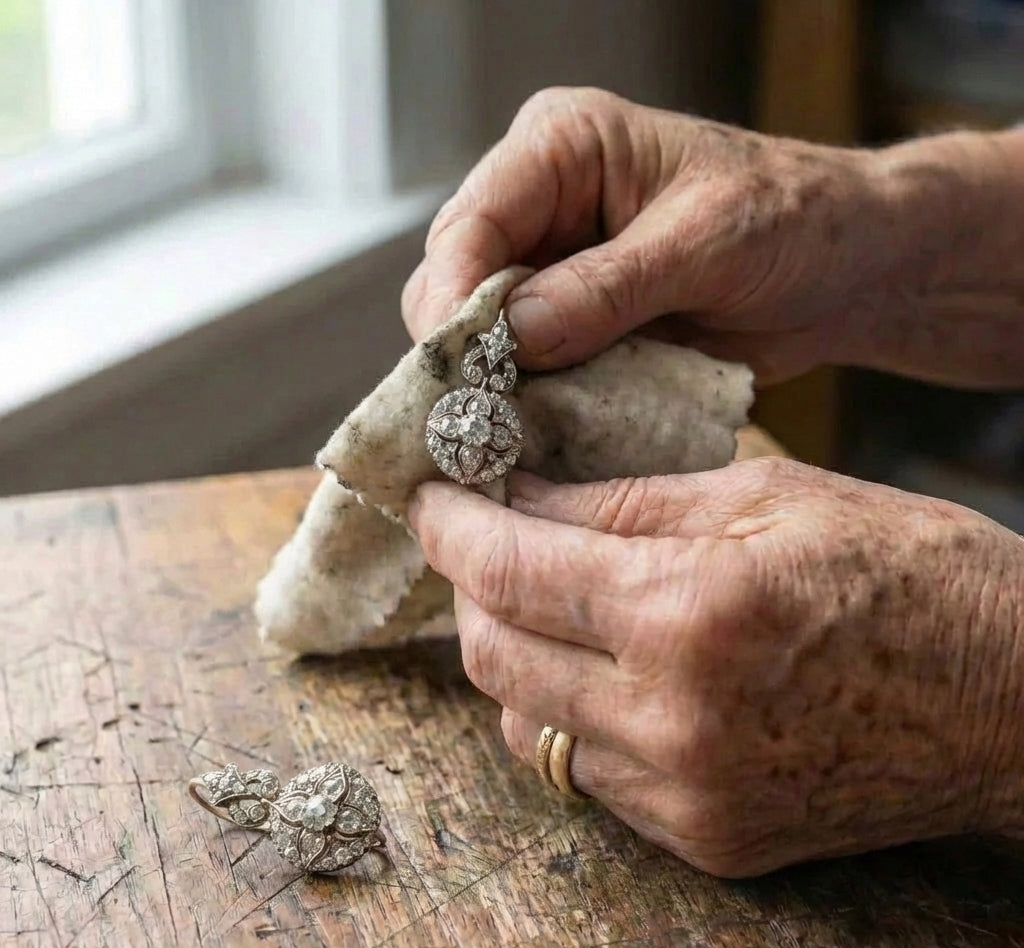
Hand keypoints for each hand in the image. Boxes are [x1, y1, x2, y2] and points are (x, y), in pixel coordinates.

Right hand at [403, 88, 1023, 387]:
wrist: (840, 270)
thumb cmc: (790, 220)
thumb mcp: (705, 242)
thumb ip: (608, 287)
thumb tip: (514, 335)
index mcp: (562, 148)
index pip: (471, 221)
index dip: (453, 296)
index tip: (455, 366)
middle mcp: (541, 208)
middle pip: (456, 282)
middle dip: (463, 351)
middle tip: (478, 415)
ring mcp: (552, 273)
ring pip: (481, 336)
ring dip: (494, 386)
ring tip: (507, 432)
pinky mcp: (571, 328)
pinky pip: (526, 372)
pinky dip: (531, 405)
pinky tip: (540, 433)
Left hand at [409, 459, 1023, 875]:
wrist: (1013, 700)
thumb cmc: (908, 572)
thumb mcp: (765, 496)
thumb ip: (624, 503)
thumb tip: (520, 498)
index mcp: (689, 611)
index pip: (511, 569)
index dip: (452, 527)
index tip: (431, 497)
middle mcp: (672, 718)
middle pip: (494, 656)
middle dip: (468, 589)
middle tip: (480, 540)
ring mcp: (685, 794)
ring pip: (526, 724)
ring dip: (510, 655)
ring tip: (538, 601)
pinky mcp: (705, 839)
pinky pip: (585, 774)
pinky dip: (565, 713)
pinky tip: (596, 668)